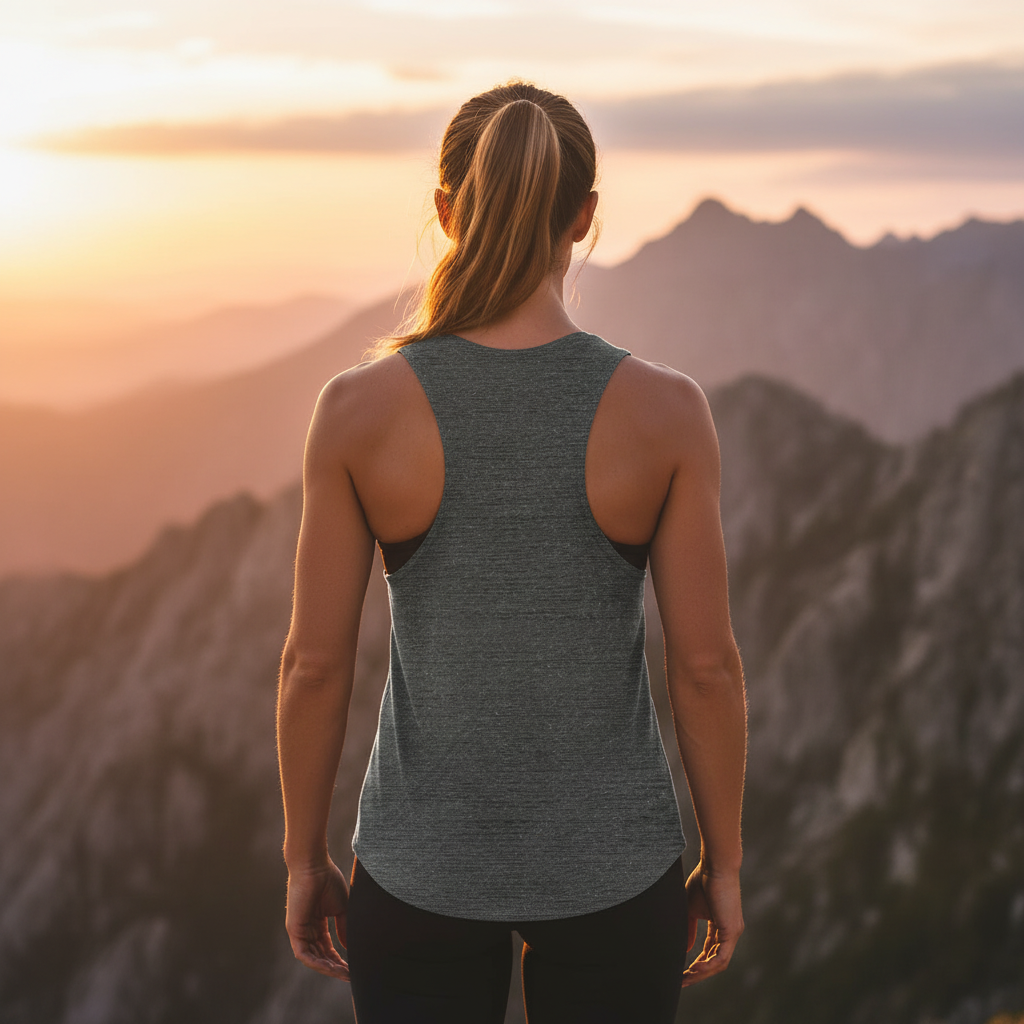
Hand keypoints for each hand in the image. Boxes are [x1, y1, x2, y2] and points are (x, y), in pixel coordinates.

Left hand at [285, 859, 350, 980]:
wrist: (314, 866)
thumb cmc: (328, 880)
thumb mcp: (341, 908)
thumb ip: (344, 927)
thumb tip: (349, 947)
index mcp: (316, 922)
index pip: (327, 947)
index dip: (339, 959)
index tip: (352, 967)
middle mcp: (306, 929)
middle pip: (321, 955)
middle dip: (335, 967)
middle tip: (350, 975)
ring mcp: (299, 931)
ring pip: (313, 958)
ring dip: (328, 968)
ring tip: (344, 973)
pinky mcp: (294, 931)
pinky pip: (304, 954)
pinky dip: (317, 963)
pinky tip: (331, 968)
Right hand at [681, 861, 743, 987]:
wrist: (715, 865)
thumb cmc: (703, 880)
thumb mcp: (691, 908)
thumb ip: (689, 929)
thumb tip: (686, 948)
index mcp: (720, 926)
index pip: (710, 951)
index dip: (696, 962)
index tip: (682, 971)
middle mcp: (730, 932)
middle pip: (715, 961)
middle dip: (698, 973)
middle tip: (682, 981)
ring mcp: (733, 932)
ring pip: (719, 963)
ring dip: (702, 973)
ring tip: (686, 978)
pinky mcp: (732, 931)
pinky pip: (722, 956)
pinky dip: (708, 965)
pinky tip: (695, 968)